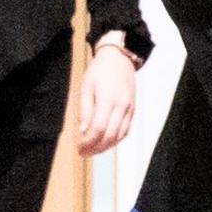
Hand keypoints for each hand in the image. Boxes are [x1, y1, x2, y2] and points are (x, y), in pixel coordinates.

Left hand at [73, 41, 136, 156]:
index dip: (88, 142)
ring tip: (93, 150)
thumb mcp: (86, 87)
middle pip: (110, 136)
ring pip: (120, 136)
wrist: (119, 58)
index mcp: (108, 99)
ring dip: (106, 147)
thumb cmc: (100, 70)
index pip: (99, 129)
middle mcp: (121, 106)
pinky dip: (116, 140)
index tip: (79, 147)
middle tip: (83, 153)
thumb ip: (85, 110)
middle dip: (95, 148)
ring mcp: (129, 108)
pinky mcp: (133, 109)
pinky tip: (106, 142)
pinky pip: (126, 130)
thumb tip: (82, 131)